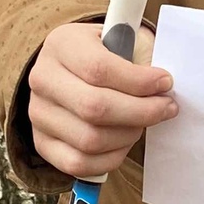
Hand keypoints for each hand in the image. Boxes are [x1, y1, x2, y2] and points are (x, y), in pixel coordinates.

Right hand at [28, 19, 176, 178]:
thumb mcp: (120, 40)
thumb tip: (164, 87)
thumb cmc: (105, 56)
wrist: (71, 72)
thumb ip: (140, 57)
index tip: (165, 83)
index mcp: (61, 44)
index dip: (139, 81)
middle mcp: (42, 78)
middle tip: (166, 108)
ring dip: (128, 135)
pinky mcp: (41, 143)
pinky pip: (79, 163)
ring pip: (90, 140)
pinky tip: (124, 141)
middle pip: (95, 108)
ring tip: (143, 123)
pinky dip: (110, 158)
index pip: (99, 69)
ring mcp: (37, 114)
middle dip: (141, 112)